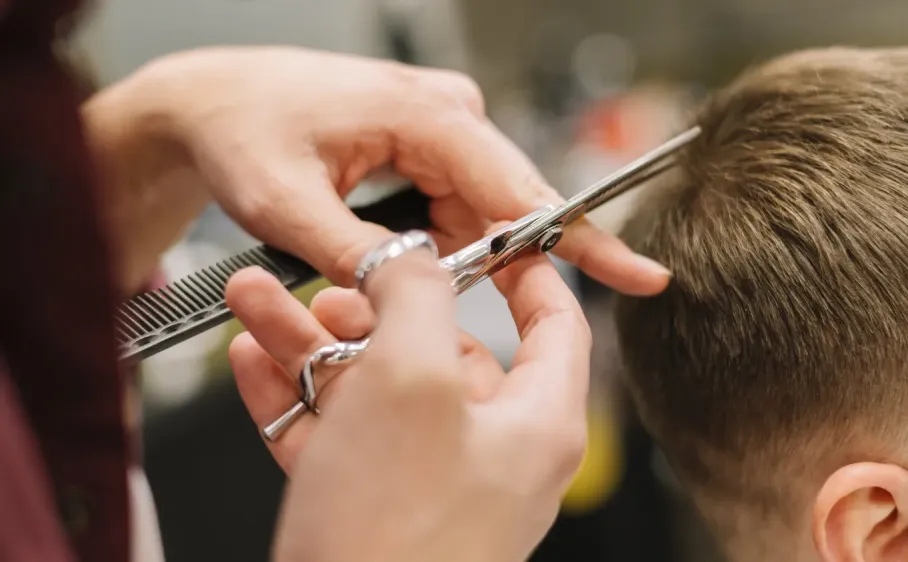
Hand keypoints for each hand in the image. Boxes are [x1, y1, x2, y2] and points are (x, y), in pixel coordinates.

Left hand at [86, 46, 669, 293]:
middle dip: (503, 263)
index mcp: (426, 116)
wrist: (214, 101)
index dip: (581, 240)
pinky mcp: (426, 144)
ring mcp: (439, 127)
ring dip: (460, 258)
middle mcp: (446, 114)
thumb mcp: (284, 205)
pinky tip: (405, 254)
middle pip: (509, 205)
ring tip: (397, 268)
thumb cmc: (242, 131)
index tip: (638, 274)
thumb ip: (356, 255)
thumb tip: (415, 295)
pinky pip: (456, 205)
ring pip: (480, 212)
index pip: (520, 190)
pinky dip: (442, 243)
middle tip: (491, 312)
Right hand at [225, 249, 590, 561]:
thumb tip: (412, 255)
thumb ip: (418, 296)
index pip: (551, 323)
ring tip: (258, 303)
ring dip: (314, 343)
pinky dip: (296, 397)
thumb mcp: (411, 379)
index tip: (484, 231)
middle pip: (439, 350)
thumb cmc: (393, 534)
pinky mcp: (372, 512)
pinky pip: (338, 436)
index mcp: (532, 421)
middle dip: (372, 305)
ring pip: (374, 387)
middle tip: (326, 278)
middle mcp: (489, 453)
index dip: (520, 267)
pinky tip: (251, 362)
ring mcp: (428, 486)